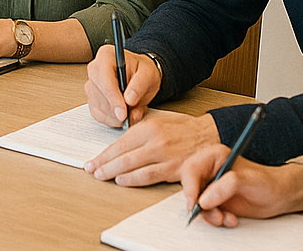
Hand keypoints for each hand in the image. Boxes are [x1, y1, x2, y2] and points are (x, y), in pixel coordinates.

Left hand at [84, 109, 217, 184]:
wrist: (208, 135)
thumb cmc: (182, 128)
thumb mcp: (157, 121)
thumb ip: (137, 133)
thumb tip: (117, 146)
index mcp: (148, 128)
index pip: (119, 144)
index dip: (103, 155)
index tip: (93, 161)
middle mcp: (155, 142)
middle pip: (123, 157)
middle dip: (104, 166)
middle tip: (93, 172)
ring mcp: (165, 157)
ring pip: (133, 168)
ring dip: (115, 175)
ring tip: (103, 177)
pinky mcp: (174, 170)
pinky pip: (149, 177)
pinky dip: (134, 180)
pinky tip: (123, 181)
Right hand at [85, 47, 161, 128]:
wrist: (140, 77)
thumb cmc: (142, 72)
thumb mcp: (148, 74)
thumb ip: (139, 85)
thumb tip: (129, 99)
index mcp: (106, 56)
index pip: (104, 79)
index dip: (113, 98)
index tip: (123, 113)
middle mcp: (95, 69)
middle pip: (99, 94)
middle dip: (116, 109)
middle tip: (132, 114)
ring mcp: (91, 85)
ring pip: (98, 106)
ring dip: (116, 115)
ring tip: (132, 110)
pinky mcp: (92, 98)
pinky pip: (98, 114)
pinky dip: (112, 119)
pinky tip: (123, 113)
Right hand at [179, 145, 302, 227]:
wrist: (279, 196)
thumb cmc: (267, 182)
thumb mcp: (247, 180)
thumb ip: (225, 187)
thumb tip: (204, 199)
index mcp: (214, 156)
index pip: (191, 169)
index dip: (190, 187)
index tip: (195, 203)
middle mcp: (210, 171)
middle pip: (190, 187)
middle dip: (200, 204)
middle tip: (213, 214)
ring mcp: (212, 186)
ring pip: (197, 203)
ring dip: (210, 215)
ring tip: (225, 218)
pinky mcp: (216, 201)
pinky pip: (206, 212)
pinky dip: (216, 219)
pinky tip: (230, 218)